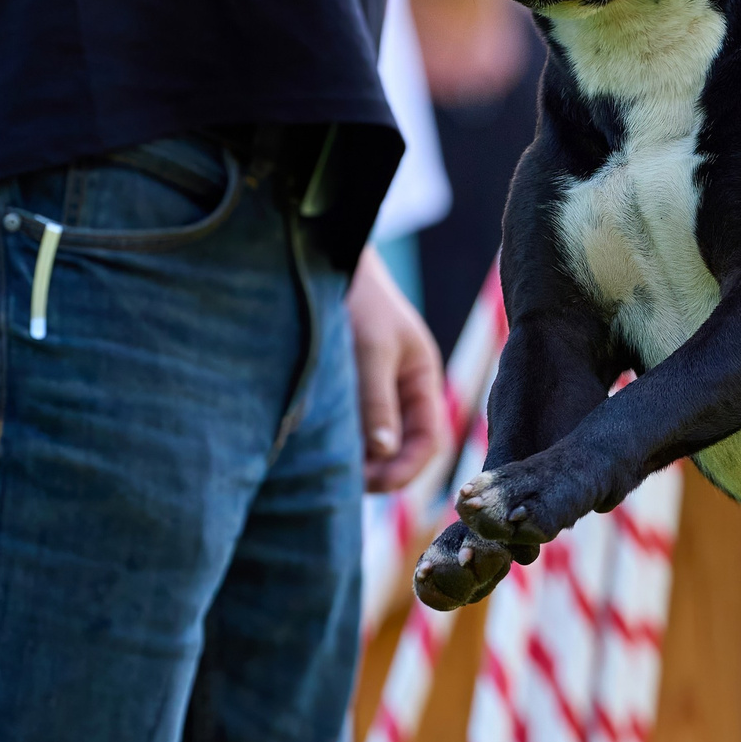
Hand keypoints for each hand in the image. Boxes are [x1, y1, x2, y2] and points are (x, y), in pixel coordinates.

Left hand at [347, 245, 443, 492]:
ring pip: (372, 439)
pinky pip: (349, 424)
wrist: (324, 257)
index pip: (427, 441)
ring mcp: (373, 387)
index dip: (405, 470)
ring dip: (354, 457)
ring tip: (324, 466)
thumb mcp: (371, 349)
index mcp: (421, 378)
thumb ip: (377, 401)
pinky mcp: (345, 386)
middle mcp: (401, 388)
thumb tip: (382, 453)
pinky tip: (313, 444)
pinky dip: (337, 439)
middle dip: (377, 470)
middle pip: (400, 447)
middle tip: (340, 482)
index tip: (371, 484)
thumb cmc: (357, 297)